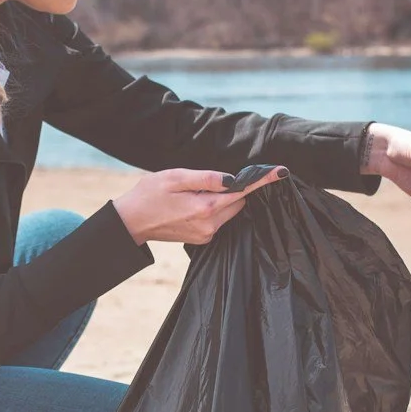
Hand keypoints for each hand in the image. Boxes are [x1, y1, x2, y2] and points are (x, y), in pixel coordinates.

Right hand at [112, 166, 286, 244]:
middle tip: (210, 180)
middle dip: (235, 189)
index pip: (242, 192)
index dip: (261, 181)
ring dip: (223, 200)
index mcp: (205, 208)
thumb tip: (232, 178)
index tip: (280, 172)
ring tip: (195, 192)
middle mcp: (210, 225)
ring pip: (230, 212)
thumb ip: (205, 178)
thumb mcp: (174, 177)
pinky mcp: (202, 239)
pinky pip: (219, 220)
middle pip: (238, 203)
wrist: (130, 222)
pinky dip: (215, 209)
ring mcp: (206, 235)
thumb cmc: (148, 195)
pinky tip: (193, 204)